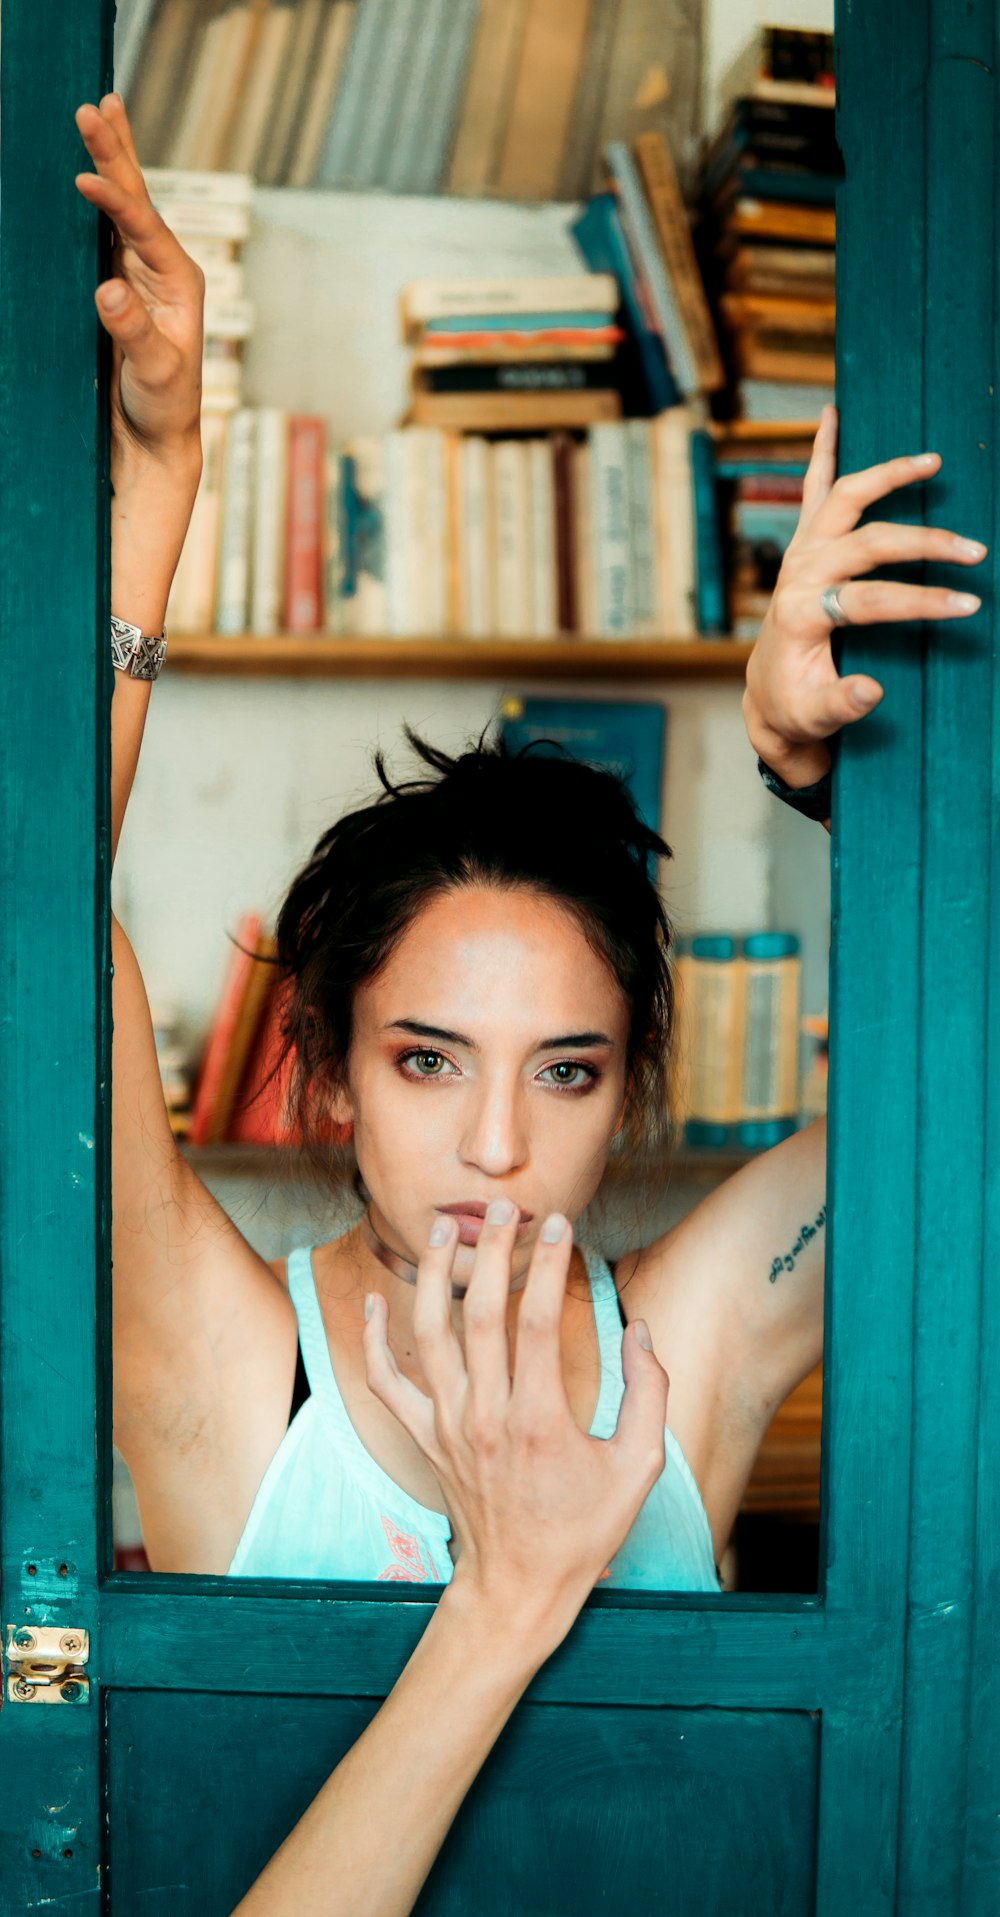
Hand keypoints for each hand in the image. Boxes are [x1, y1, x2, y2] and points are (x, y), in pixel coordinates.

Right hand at [74, 94, 203, 483]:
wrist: (156, 435)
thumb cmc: (164, 407)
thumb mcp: (155, 375)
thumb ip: (135, 334)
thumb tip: (108, 290)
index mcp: (180, 281)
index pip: (144, 228)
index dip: (115, 201)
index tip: (84, 179)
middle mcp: (163, 267)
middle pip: (138, 197)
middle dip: (114, 151)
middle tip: (93, 104)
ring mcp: (140, 272)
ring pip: (123, 202)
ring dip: (109, 156)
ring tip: (97, 108)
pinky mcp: (118, 283)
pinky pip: (105, 226)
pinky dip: (96, 191)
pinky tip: (84, 164)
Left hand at [363, 1206, 667, 1647]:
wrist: (518, 1588)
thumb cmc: (583, 1531)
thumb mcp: (639, 1469)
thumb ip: (648, 1396)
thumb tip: (642, 1333)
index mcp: (539, 1421)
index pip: (537, 1322)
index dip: (549, 1266)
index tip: (560, 1224)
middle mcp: (486, 1417)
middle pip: (481, 1315)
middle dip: (494, 1252)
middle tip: (508, 1207)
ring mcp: (449, 1427)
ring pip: (429, 1336)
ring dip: (433, 1276)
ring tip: (443, 1226)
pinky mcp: (427, 1440)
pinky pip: (388, 1384)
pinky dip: (375, 1343)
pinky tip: (376, 1302)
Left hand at [743, 403, 987, 785]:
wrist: (768, 693)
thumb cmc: (797, 704)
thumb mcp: (814, 718)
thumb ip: (840, 705)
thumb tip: (870, 691)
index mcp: (801, 614)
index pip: (870, 600)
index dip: (921, 602)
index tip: (967, 605)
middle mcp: (797, 573)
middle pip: (867, 543)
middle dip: (925, 544)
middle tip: (975, 552)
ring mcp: (799, 552)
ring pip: (844, 498)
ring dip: (888, 475)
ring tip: (932, 462)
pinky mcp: (802, 544)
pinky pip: (812, 488)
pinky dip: (822, 449)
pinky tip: (833, 414)